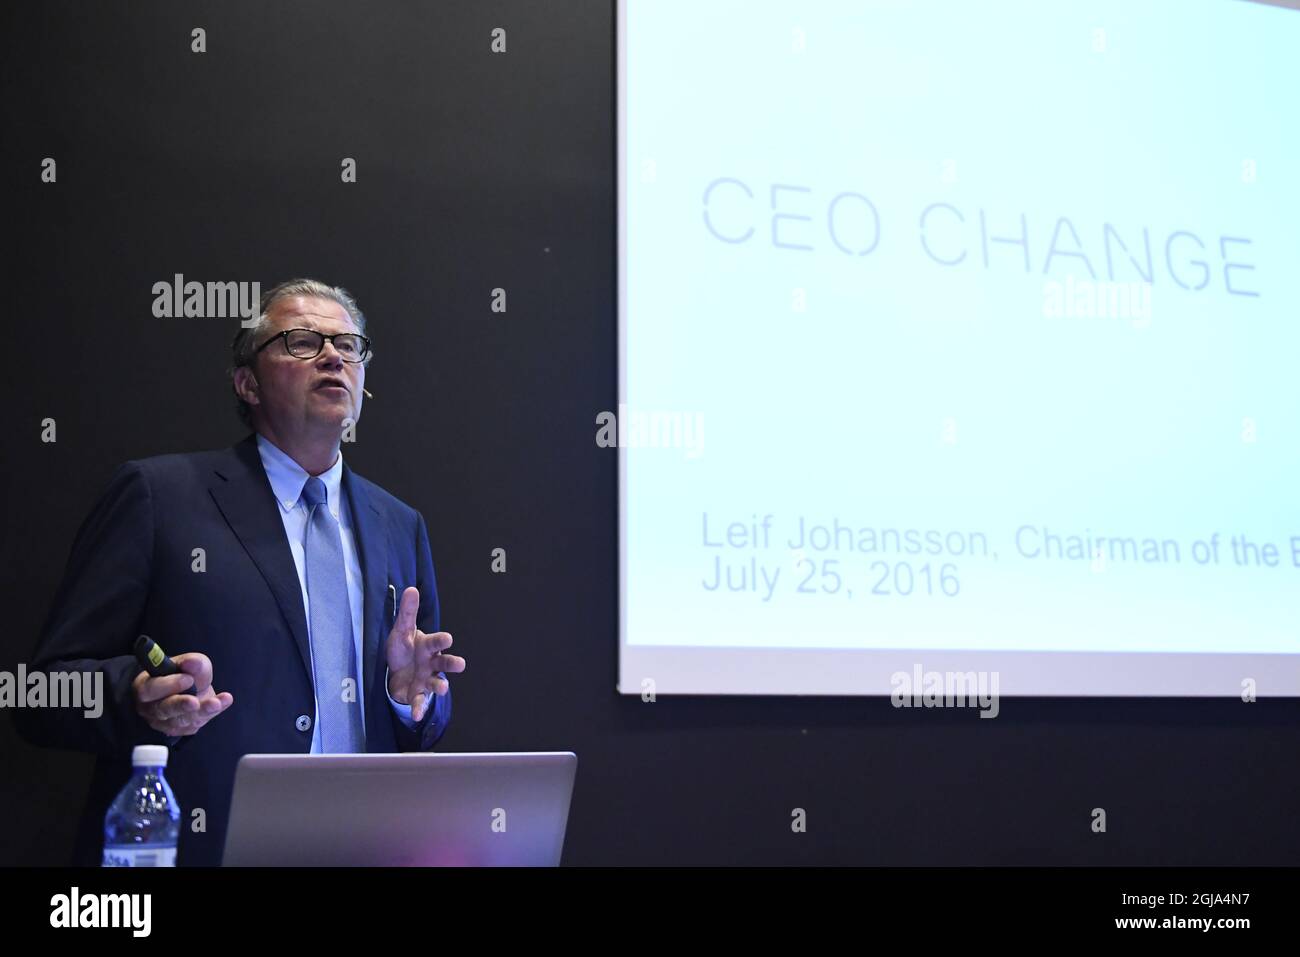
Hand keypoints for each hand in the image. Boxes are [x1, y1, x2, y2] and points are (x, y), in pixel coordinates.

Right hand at [132, 652, 233, 736]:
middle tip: (195, 702)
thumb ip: (190, 662)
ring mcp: (165, 722)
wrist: (189, 689)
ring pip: (181, 720)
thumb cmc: (182, 673)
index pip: (150, 689)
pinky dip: (211, 713)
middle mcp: (152, 708)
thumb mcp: (187, 662)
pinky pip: (195, 724)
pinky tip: (222, 703)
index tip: (187, 679)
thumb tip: (192, 663)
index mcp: (146, 686)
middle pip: (163, 710)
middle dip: (181, 705)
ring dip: (201, 711)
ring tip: (216, 703)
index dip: (168, 685)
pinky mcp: (181, 730)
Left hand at [385, 587, 465, 722]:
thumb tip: (412, 589)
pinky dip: (419, 708)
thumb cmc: (404, 649)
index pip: (436, 642)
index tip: (448, 639)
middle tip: (460, 664)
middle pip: (444, 663)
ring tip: (442, 689)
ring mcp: (426, 679)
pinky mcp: (417, 693)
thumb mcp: (402, 629)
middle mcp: (431, 663)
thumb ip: (408, 612)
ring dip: (440, 686)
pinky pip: (419, 701)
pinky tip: (416, 715)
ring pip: (436, 682)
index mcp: (428, 646)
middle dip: (451, 663)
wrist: (395, 671)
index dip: (441, 641)